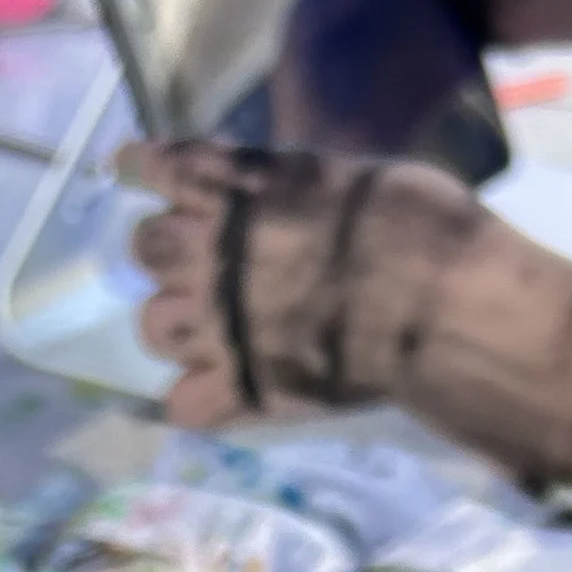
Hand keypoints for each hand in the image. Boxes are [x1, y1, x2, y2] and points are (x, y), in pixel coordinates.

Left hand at [121, 140, 477, 428]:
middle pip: (145, 249)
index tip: (134, 167)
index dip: (145, 167)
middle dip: (166, 254)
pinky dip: (199, 400)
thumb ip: (294, 185)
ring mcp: (219, 324)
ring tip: (213, 333)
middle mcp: (212, 252)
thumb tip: (287, 194)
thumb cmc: (416, 223)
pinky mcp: (239, 388)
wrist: (436, 304)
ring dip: (177, 326)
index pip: (163, 167)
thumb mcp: (348, 173)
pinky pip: (182, 405)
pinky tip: (224, 393)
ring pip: (153, 326)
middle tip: (200, 266)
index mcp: (240, 187)